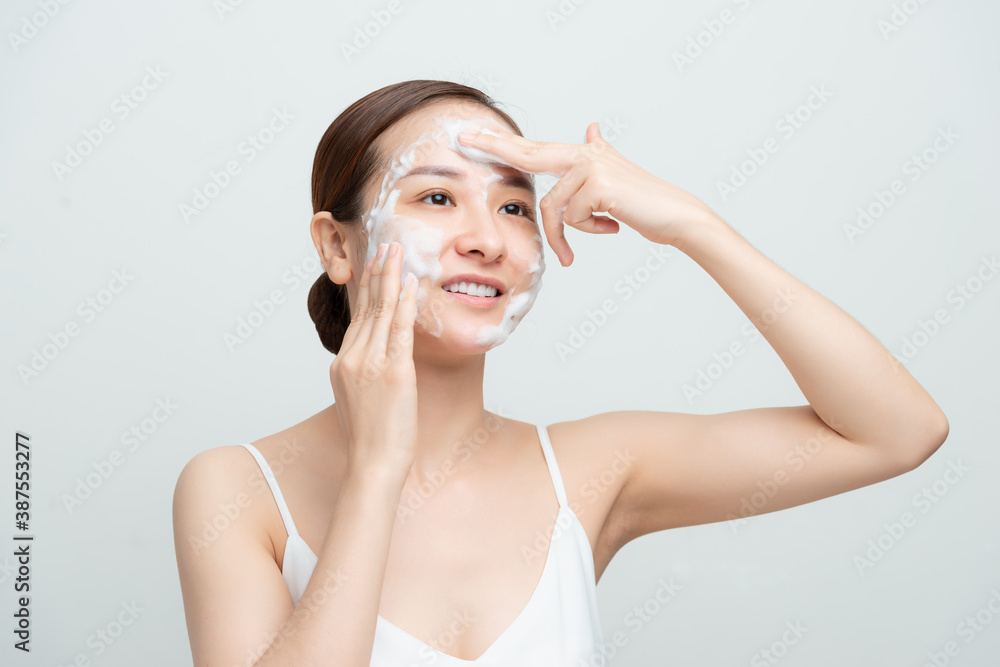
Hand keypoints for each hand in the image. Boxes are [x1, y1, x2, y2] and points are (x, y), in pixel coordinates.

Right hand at [328, 241, 420, 477]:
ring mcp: (371, 363)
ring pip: (381, 311)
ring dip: (391, 278)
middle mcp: (352, 358)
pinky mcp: (393, 371)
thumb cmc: (371, 439)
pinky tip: (411, 284)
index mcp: (343, 364)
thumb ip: (364, 375)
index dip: (368, 289)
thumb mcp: (359, 401)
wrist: (372, 464)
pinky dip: (406, 304)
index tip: (375, 266)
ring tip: (397, 252)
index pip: (358, 317)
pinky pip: (400, 329)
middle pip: (367, 307)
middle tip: (386, 246)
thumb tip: (377, 361)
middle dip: (378, 273)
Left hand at [458, 123, 721, 265]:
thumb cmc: (644, 203)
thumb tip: (591, 126)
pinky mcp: (596, 185)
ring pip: (554, 207)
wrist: (676, 216)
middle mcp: (585, 154)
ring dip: (568, 232)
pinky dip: (589, 231)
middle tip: (461, 137)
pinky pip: (573, 217)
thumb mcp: (615, 174)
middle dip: (494, 147)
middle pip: (529, 154)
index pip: (535, 148)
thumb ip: (598, 152)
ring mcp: (590, 167)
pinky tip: (614, 226)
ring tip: (595, 236)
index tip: (471, 134)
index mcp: (583, 154)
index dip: (502, 143)